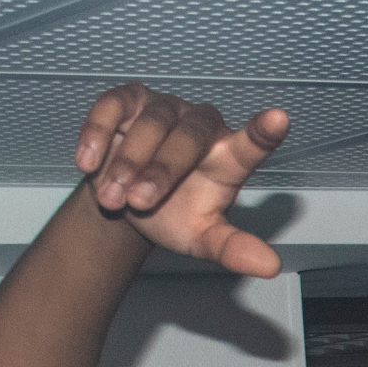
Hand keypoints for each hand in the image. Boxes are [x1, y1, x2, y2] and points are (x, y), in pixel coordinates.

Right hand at [74, 86, 288, 276]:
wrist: (125, 204)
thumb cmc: (173, 215)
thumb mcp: (202, 238)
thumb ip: (233, 248)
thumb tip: (269, 267)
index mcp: (228, 157)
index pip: (252, 143)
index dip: (263, 131)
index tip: (279, 120)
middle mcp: (201, 125)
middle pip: (190, 137)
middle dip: (162, 172)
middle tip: (139, 203)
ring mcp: (165, 107)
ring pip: (151, 123)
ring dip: (128, 162)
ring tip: (113, 199)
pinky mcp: (127, 100)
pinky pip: (112, 107)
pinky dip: (97, 134)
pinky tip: (88, 163)